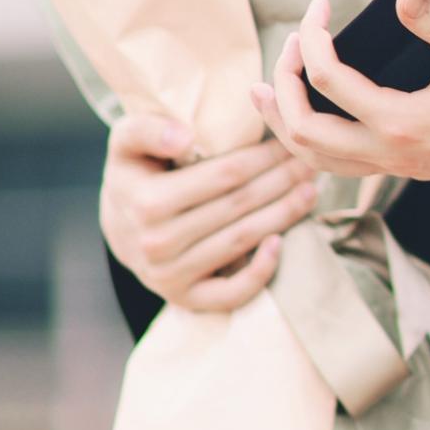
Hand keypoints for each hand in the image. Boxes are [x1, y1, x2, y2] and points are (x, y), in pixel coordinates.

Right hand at [99, 109, 320, 314]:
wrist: (117, 229)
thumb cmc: (134, 174)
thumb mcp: (127, 141)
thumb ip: (147, 129)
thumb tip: (185, 136)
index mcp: (146, 202)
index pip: (223, 175)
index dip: (263, 157)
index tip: (289, 141)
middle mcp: (157, 243)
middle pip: (238, 206)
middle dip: (282, 181)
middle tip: (311, 163)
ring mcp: (170, 276)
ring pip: (241, 241)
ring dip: (284, 215)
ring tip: (310, 191)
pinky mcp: (184, 300)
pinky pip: (231, 293)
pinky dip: (261, 272)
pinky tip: (282, 242)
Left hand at [251, 0, 429, 185]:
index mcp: (402, 123)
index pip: (328, 79)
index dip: (313, 37)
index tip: (320, 5)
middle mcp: (389, 153)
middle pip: (303, 130)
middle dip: (282, 84)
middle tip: (289, 43)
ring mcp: (394, 167)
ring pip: (314, 159)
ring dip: (282, 122)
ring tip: (263, 89)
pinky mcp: (402, 170)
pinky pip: (337, 166)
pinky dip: (309, 143)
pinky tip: (306, 118)